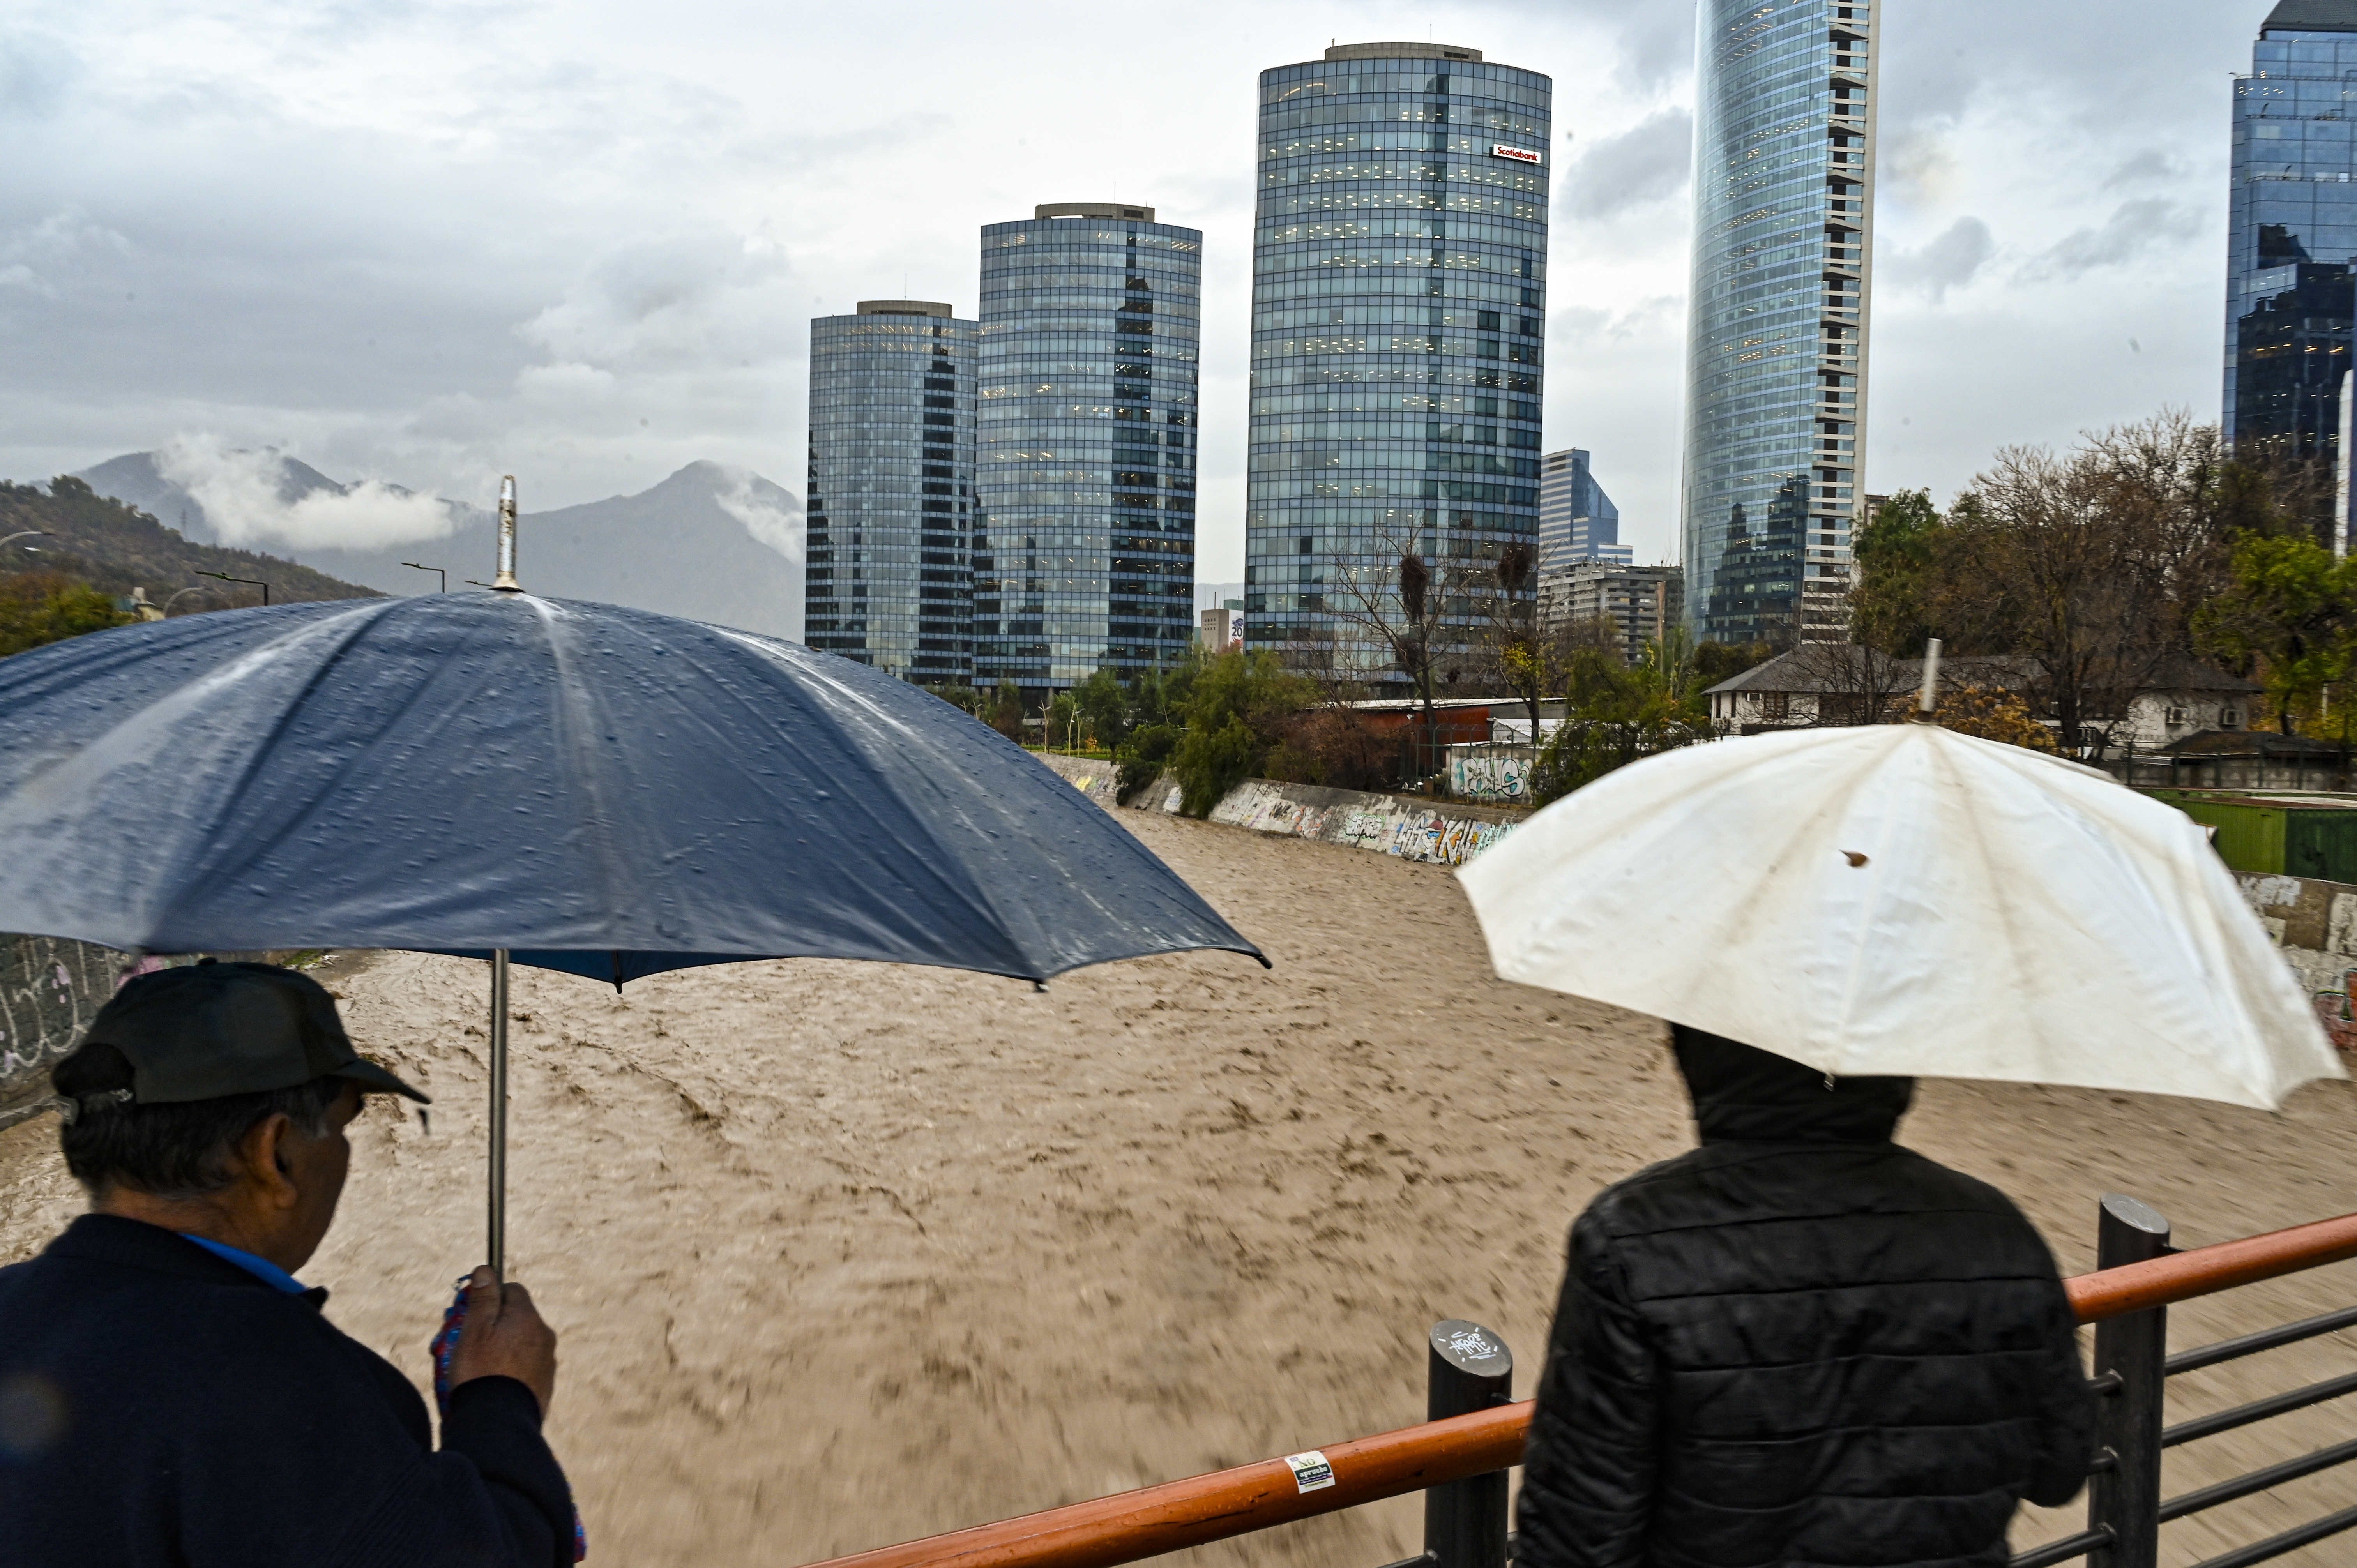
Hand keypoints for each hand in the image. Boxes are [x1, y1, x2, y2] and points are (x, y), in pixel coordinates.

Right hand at [447, 1265, 557, 1416]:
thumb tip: (486, 1269)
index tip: (470, 1312)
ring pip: (517, 1344)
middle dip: (490, 1326)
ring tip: (473, 1370)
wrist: (499, 1423)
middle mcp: (543, 1335)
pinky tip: (489, 1385)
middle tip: (464, 1345)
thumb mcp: (475, 1330)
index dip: (489, 1296)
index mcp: (528, 1317)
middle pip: (514, 1318)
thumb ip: (483, 1298)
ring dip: (497, 1349)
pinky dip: (507, 1371)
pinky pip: (522, 1368)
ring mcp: (546, 1361)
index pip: (512, 1290)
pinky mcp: (544, 1384)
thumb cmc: (482, 1373)